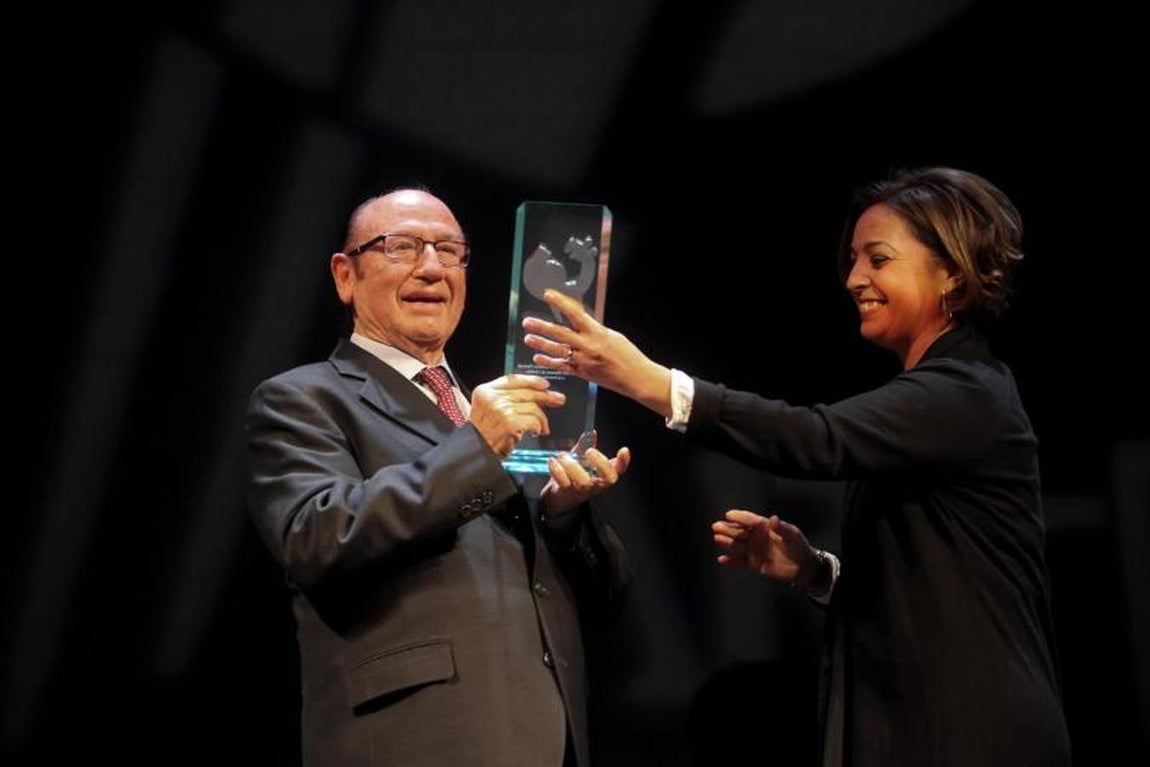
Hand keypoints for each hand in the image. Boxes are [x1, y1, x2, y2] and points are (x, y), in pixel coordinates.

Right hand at [470, 374, 565, 457]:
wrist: (475, 451)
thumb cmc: (483, 434)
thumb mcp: (486, 409)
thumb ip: (504, 398)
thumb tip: (533, 392)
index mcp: (484, 391)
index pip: (512, 379)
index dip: (531, 380)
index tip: (544, 384)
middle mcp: (492, 398)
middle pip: (526, 392)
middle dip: (545, 396)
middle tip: (558, 399)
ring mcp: (501, 409)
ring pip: (532, 407)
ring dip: (542, 418)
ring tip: (543, 426)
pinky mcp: (510, 423)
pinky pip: (533, 420)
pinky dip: (539, 427)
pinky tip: (538, 431)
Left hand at [521, 289, 673, 417]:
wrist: (636, 377)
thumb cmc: (628, 355)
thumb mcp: (612, 335)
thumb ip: (594, 329)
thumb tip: (579, 321)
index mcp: (597, 332)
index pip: (575, 313)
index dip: (560, 302)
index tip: (548, 295)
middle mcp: (588, 346)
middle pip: (560, 333)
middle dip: (542, 327)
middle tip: (528, 322)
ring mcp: (583, 361)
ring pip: (557, 351)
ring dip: (541, 344)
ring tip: (529, 338)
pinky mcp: (582, 374)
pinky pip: (562, 367)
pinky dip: (549, 362)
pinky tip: (538, 358)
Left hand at [540, 444, 631, 517]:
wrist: (559, 495)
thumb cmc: (573, 475)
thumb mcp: (581, 459)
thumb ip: (586, 445)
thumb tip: (592, 432)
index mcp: (602, 474)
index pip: (619, 470)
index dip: (624, 461)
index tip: (624, 450)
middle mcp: (596, 483)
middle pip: (608, 477)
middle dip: (601, 462)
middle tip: (590, 451)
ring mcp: (583, 489)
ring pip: (584, 481)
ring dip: (573, 465)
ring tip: (564, 456)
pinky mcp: (567, 492)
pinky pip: (564, 482)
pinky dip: (557, 470)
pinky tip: (552, 461)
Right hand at [711, 510, 817, 583]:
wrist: (802, 566)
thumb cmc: (798, 546)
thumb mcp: (792, 535)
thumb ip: (782, 528)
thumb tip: (773, 519)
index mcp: (763, 527)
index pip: (750, 520)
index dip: (739, 517)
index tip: (729, 515)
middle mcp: (755, 537)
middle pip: (739, 532)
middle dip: (728, 529)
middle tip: (717, 527)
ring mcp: (752, 550)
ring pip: (736, 546)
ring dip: (726, 543)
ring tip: (717, 539)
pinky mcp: (752, 564)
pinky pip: (739, 563)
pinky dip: (730, 562)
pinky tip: (722, 560)